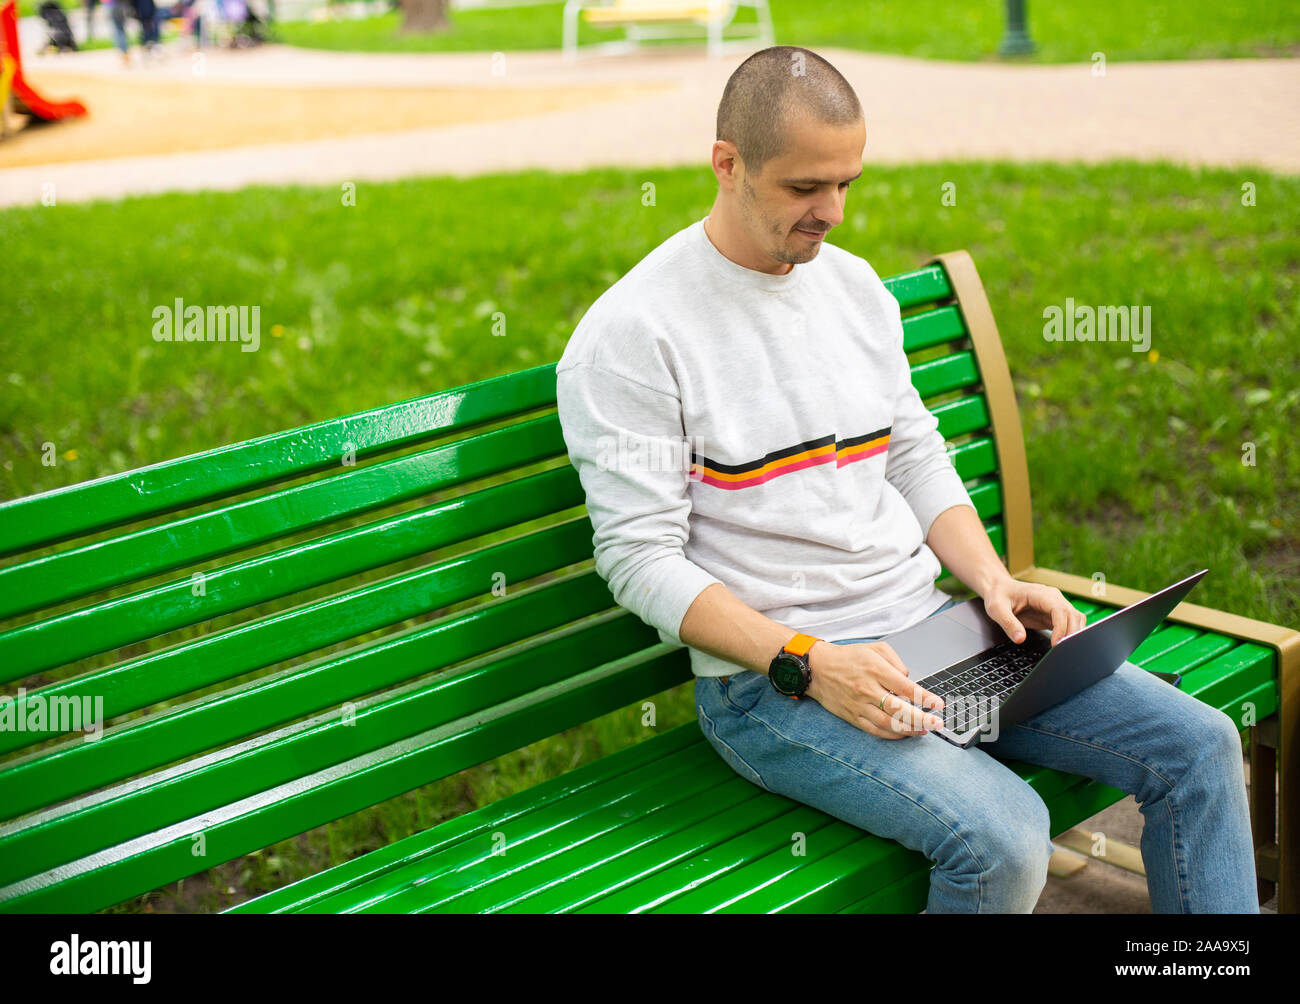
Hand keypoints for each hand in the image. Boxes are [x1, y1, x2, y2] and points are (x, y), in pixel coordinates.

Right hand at [806, 641, 946, 739]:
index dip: (925, 698)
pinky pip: (874, 730)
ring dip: (909, 729)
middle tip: (938, 723)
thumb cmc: (848, 657)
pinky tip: (903, 734)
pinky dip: (892, 735)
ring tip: (924, 730)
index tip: (938, 704)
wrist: (817, 668)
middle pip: (900, 709)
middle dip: (922, 718)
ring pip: (888, 724)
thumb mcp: (875, 648)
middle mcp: (867, 689)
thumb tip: (909, 680)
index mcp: (875, 669)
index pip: (906, 687)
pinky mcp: (852, 716)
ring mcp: (859, 705)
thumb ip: (897, 661)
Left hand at [980, 578, 1086, 646]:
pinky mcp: (1054, 615)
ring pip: (1076, 619)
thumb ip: (1008, 623)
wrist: (1000, 589)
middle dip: (1071, 633)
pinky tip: (1063, 646)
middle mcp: (1053, 598)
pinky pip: (1070, 624)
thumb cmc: (999, 595)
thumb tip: (1020, 639)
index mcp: (1040, 594)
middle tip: (1062, 651)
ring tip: (1064, 650)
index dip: (1061, 627)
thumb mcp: (996, 609)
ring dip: (1073, 634)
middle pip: (1073, 615)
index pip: (1060, 610)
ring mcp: (1056, 606)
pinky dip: (1070, 635)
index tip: (1056, 643)